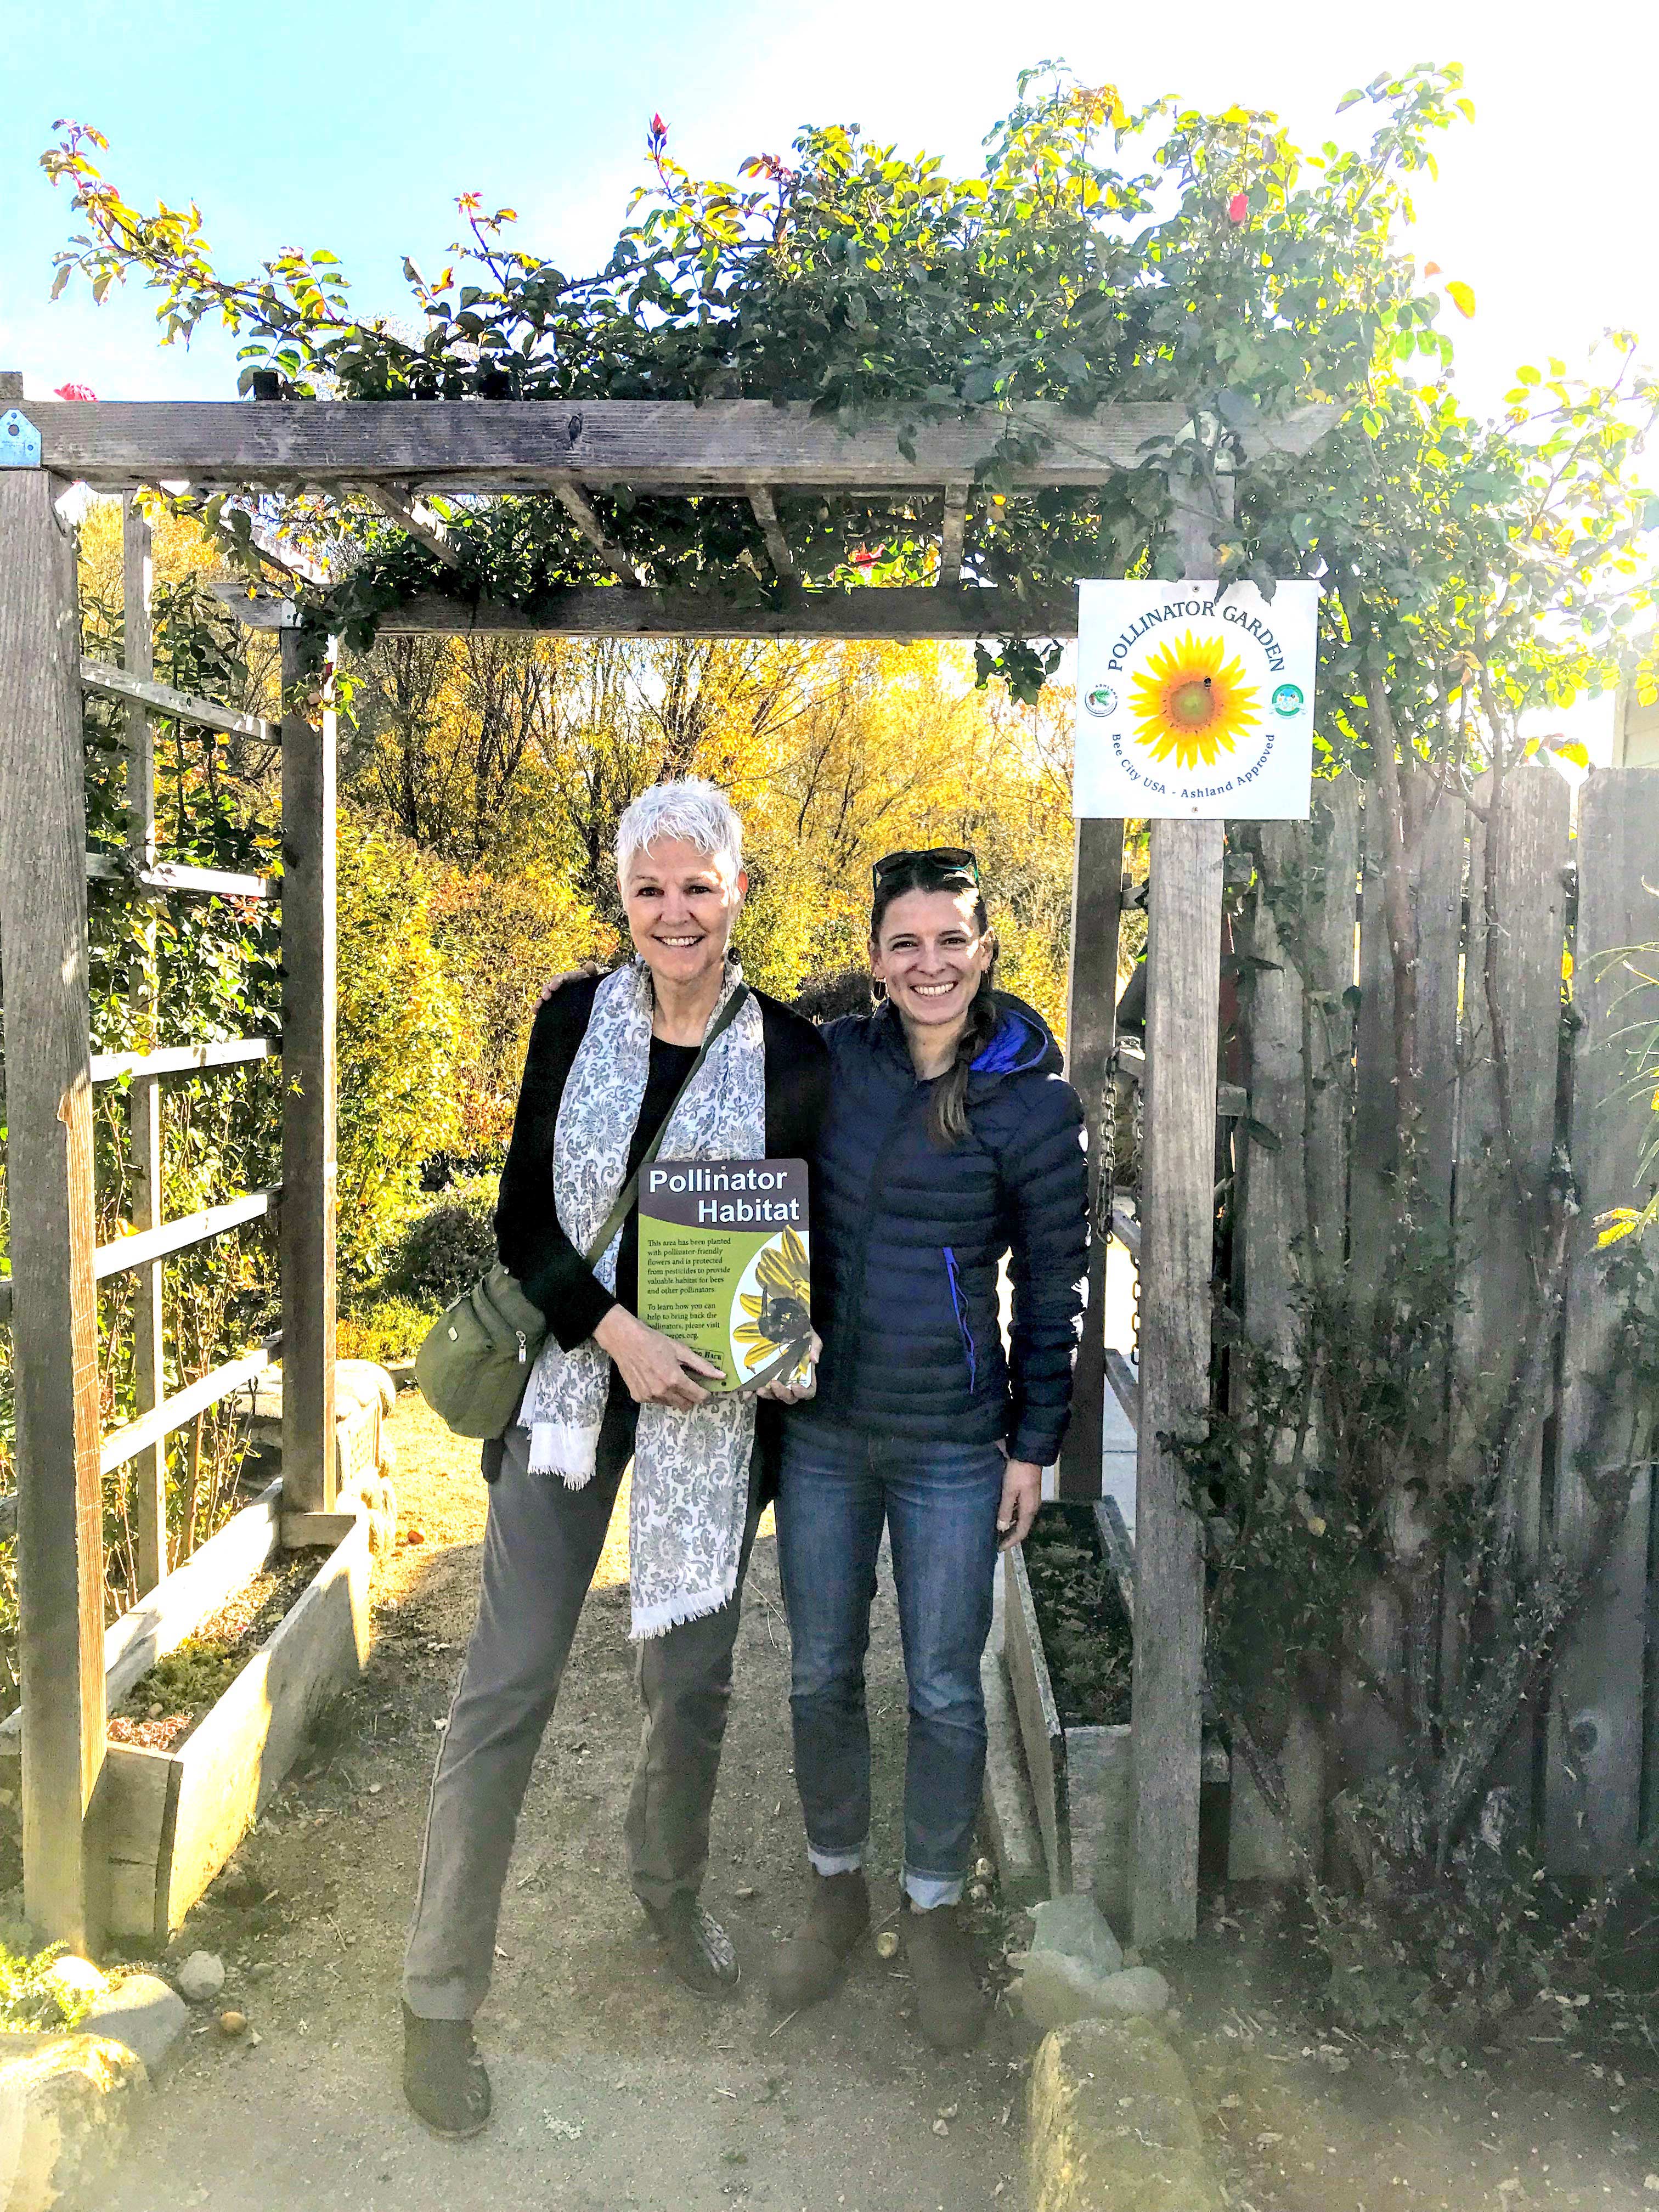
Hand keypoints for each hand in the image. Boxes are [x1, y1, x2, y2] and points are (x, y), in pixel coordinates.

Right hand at [539, 960, 604, 1004]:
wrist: (597, 1002)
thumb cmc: (597, 988)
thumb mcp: (598, 980)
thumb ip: (594, 972)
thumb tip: (590, 964)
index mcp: (572, 978)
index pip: (563, 977)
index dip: (557, 981)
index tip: (554, 987)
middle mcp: (562, 985)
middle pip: (551, 985)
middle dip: (546, 990)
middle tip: (546, 997)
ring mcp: (558, 995)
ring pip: (546, 995)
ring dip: (540, 999)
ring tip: (538, 1005)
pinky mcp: (555, 1005)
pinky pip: (545, 1005)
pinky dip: (538, 1008)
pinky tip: (534, 1011)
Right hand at [594, 1306, 722, 1409]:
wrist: (625, 1340)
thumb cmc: (653, 1341)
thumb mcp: (680, 1350)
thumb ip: (702, 1365)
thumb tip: (721, 1375)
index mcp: (675, 1380)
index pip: (698, 1397)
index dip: (704, 1392)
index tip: (703, 1386)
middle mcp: (662, 1392)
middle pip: (686, 1405)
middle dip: (691, 1396)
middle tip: (688, 1382)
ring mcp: (649, 1397)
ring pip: (671, 1403)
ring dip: (675, 1395)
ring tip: (668, 1377)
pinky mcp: (639, 1398)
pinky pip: (656, 1401)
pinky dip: (660, 1394)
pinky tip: (655, 1378)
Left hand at [753, 1331, 821, 1404]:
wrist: (783, 1323)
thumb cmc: (800, 1332)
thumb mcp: (810, 1335)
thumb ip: (815, 1346)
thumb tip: (814, 1360)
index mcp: (805, 1374)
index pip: (809, 1391)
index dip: (803, 1393)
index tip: (795, 1387)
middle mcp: (792, 1381)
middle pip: (790, 1397)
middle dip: (782, 1394)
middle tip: (774, 1383)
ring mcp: (778, 1380)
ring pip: (775, 1395)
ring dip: (768, 1395)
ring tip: (760, 1389)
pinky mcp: (765, 1378)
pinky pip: (761, 1389)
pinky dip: (755, 1392)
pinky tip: (749, 1391)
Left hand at [997, 1458, 1041, 1551]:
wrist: (1029, 1454)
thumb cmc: (1018, 1473)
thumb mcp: (1009, 1491)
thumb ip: (1005, 1510)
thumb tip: (1002, 1528)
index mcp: (1029, 1510)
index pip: (1021, 1532)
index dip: (1010, 1542)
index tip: (999, 1549)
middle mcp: (1032, 1507)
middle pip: (1021, 1527)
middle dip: (1009, 1535)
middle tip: (995, 1541)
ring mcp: (1031, 1500)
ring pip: (1019, 1518)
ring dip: (1009, 1525)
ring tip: (996, 1529)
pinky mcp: (1027, 1493)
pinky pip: (1019, 1509)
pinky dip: (1010, 1515)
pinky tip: (1001, 1513)